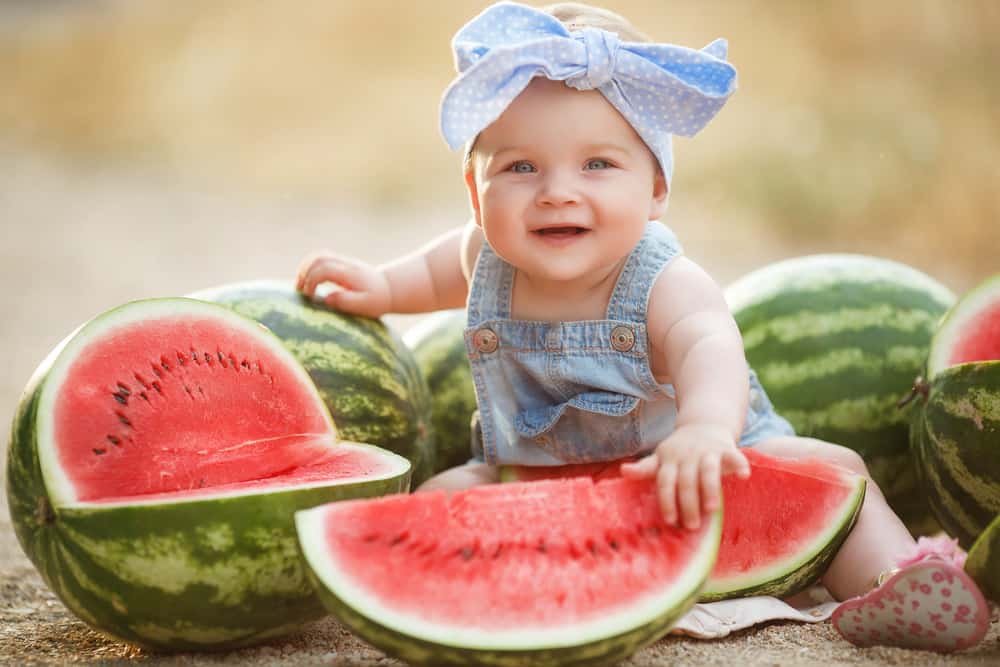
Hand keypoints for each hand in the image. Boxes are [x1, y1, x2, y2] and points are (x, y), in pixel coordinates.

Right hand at [295, 251, 391, 318]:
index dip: (312, 281)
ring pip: (319, 255)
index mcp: (350, 274)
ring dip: (305, 267)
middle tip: (299, 290)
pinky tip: (307, 280)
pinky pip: (321, 258)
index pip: (324, 269)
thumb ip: (347, 302)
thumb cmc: (377, 300)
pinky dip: (310, 266)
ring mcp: (343, 261)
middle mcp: (345, 264)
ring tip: (300, 285)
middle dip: (304, 272)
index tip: (310, 297)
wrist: (388, 288)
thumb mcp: (366, 305)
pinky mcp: (340, 263)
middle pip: (319, 258)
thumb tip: (327, 298)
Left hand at [621, 424, 749, 529]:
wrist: (704, 424)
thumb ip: (646, 468)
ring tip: (712, 510)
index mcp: (670, 459)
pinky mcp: (726, 448)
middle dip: (688, 504)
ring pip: (708, 470)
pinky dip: (739, 465)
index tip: (670, 520)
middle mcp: (687, 454)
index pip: (665, 480)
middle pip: (686, 480)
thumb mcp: (661, 457)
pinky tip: (743, 477)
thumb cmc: (680, 450)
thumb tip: (623, 471)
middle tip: (692, 526)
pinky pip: (734, 456)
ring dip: (709, 489)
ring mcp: (707, 450)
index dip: (667, 500)